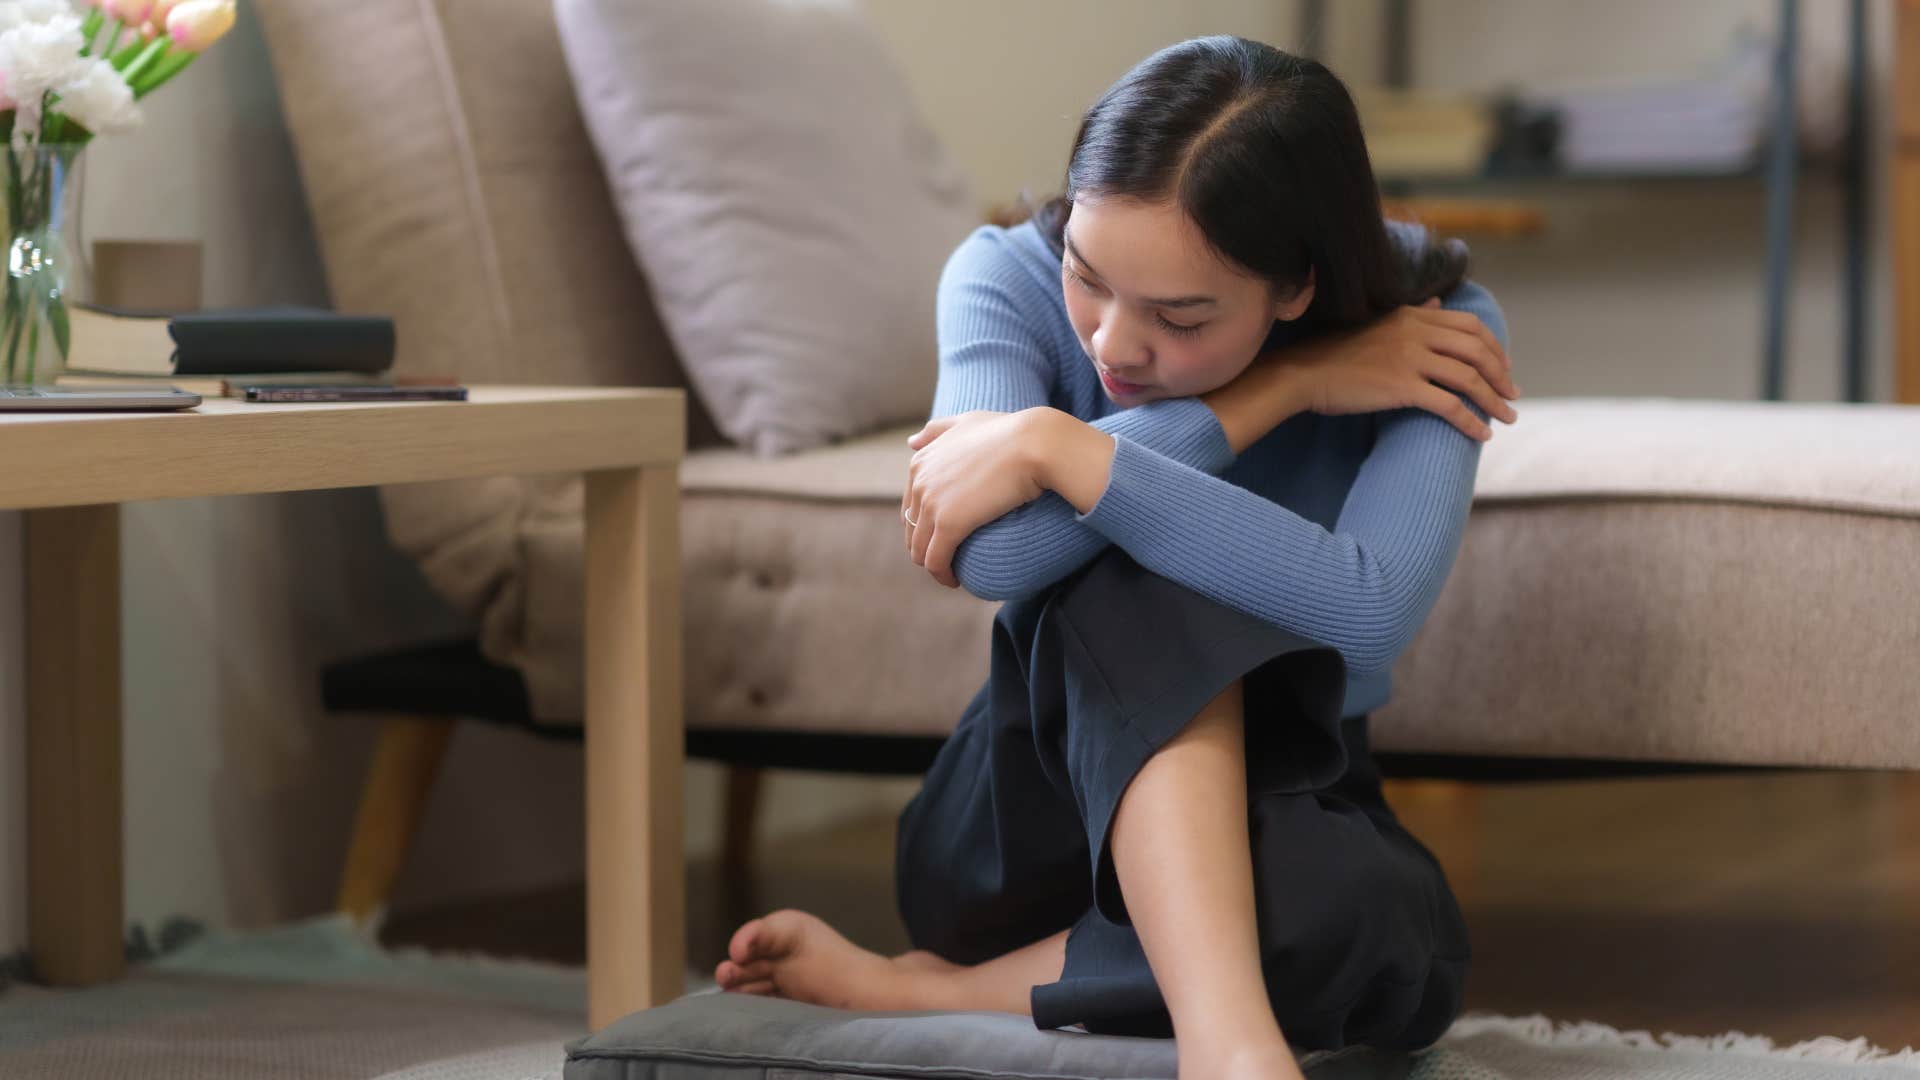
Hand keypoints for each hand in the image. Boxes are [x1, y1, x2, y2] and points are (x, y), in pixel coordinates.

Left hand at [901, 410, 1048, 587]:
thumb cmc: (1010, 431)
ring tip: (952, 574)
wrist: (1035, 443)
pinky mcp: (950, 524)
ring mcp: (932, 504)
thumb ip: (937, 430)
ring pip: (921, 550)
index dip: (923, 526)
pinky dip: (942, 575)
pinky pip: (936, 561)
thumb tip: (911, 443)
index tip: (943, 538)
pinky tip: (955, 581)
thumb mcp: (967, 421)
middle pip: (912, 530)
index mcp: (920, 462)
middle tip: (948, 560)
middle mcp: (920, 482)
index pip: (910, 506)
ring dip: (934, 567)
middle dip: (926, 548)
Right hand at [1280, 297, 1519, 441]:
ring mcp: (1410, 359)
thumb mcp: (1380, 324)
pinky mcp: (1401, 387)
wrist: (1305, 372)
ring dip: (1494, 401)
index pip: (1471, 326)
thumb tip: (1437, 305)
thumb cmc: (1338, 352)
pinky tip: (1481, 434)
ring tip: (1506, 418)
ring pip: (1469, 378)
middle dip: (1501, 376)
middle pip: (1477, 351)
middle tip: (1512, 396)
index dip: (1495, 348)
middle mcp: (1416, 332)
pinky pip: (1449, 405)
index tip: (1504, 368)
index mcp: (1414, 316)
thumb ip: (1413, 315)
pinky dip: (1470, 422)